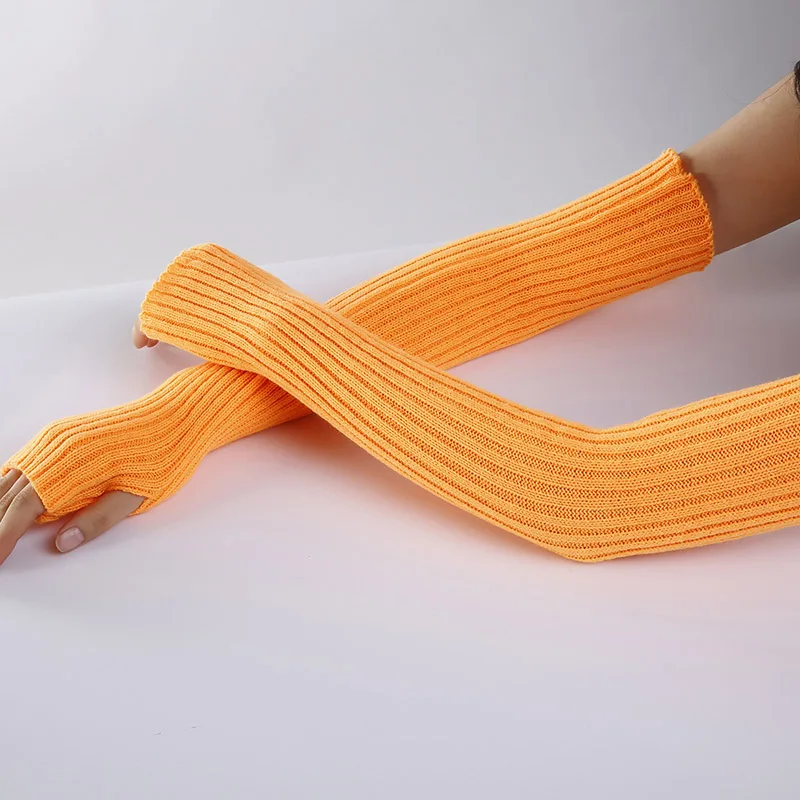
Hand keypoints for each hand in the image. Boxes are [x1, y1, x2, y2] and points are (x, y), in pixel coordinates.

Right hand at [0, 318, 153, 565]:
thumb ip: (97, 519)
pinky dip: (8, 484)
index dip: (4, 536)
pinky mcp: (61, 433)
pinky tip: (5, 500)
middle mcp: (55, 447)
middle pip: (9, 493)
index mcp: (72, 466)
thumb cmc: (162, 458)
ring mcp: (55, 438)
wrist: (176, 416)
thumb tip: (61, 544)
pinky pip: (23, 461)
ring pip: (11, 476)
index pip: (24, 508)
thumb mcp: (136, 497)